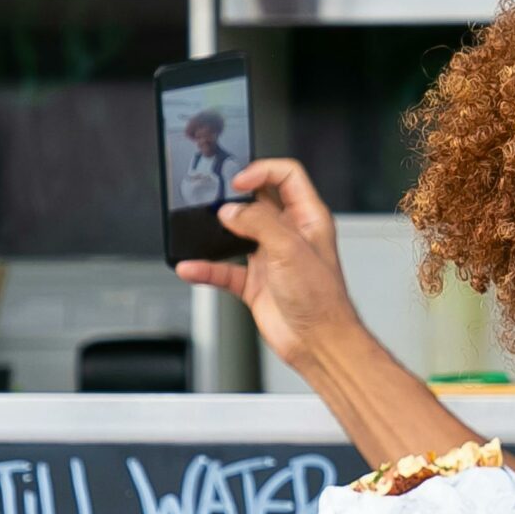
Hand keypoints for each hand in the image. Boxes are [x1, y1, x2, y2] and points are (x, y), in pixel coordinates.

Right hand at [173, 158, 360, 369]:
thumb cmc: (322, 299)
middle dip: (235, 198)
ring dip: (217, 233)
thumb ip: (259, 224)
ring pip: (237, 235)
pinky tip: (192, 267)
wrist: (318, 342)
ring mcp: (270, 258)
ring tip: (201, 228)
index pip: (287, 176)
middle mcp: (289, 234)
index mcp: (308, 218)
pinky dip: (206, 268)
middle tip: (216, 199)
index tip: (239, 181)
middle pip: (258, 201)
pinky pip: (224, 269)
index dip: (262, 171)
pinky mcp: (255, 283)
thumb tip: (231, 212)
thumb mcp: (290, 249)